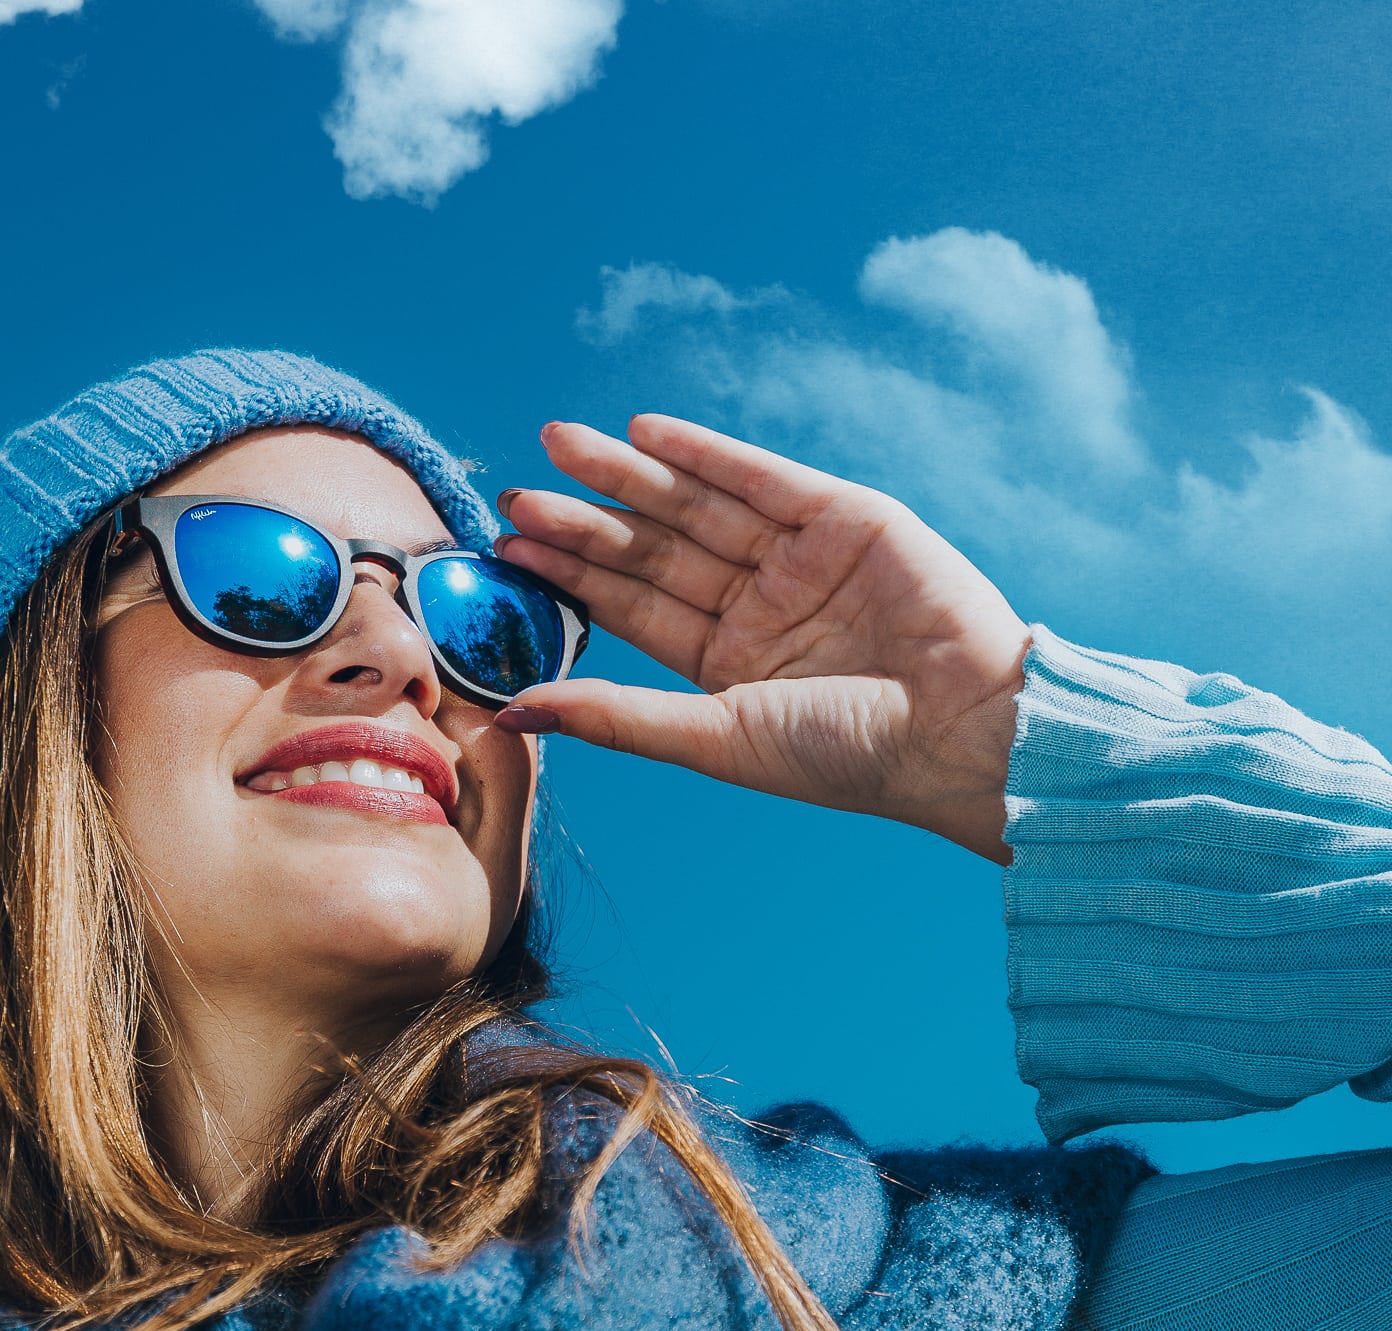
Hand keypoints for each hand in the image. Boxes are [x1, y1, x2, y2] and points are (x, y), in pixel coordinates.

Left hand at [492, 415, 1031, 863]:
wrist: (960, 732)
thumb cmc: (844, 756)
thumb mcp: (715, 735)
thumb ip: (618, 715)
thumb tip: (513, 709)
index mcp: (726, 662)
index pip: (634, 605)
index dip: (573, 575)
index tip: (509, 549)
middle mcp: (759, 605)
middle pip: (656, 549)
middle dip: (588, 517)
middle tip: (517, 490)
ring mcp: (801, 559)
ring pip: (698, 506)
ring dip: (630, 475)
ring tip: (560, 444)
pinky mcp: (847, 518)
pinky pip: (761, 476)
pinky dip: (705, 453)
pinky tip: (643, 434)